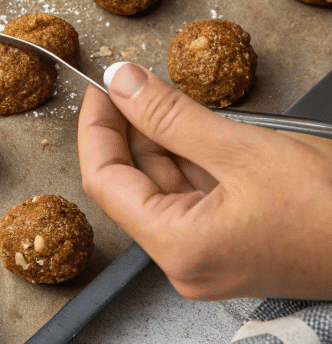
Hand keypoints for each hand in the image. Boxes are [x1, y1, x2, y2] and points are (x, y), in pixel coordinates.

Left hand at [78, 62, 331, 299]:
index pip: (105, 180)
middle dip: (130, 128)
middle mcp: (186, 262)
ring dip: (162, 139)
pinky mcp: (234, 248)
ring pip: (165, 187)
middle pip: (132, 184)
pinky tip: (196, 126)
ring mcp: (210, 258)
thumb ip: (172, 116)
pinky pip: (195, 196)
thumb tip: (123, 84)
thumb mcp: (245, 150)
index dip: (97, 127)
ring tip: (166, 95)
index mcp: (179, 247)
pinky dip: (192, 158)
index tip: (103, 86)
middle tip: (134, 81)